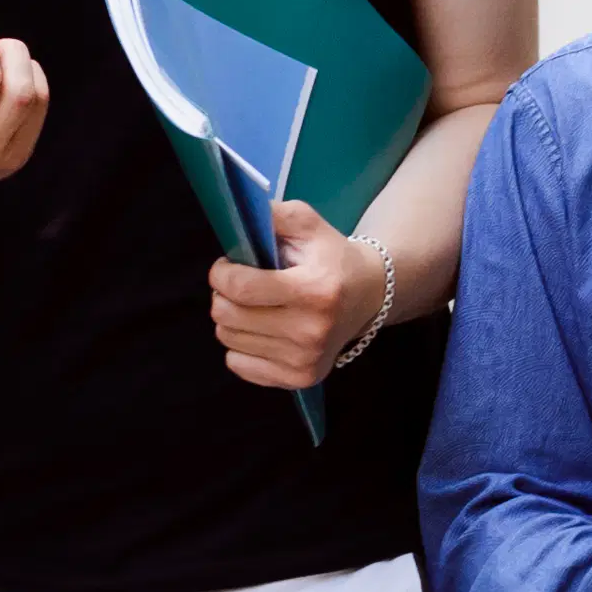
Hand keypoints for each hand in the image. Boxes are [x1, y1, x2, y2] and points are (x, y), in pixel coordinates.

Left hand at [212, 204, 387, 393]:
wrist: (369, 294)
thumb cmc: (332, 257)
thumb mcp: (309, 224)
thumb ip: (273, 215)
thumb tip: (237, 212)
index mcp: (314, 289)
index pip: (241, 288)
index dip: (221, 273)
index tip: (227, 266)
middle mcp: (311, 330)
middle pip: (227, 316)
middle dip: (222, 295)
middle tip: (239, 284)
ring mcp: (305, 359)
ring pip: (229, 339)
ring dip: (231, 319)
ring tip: (253, 306)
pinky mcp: (299, 379)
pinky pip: (238, 365)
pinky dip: (241, 345)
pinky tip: (261, 330)